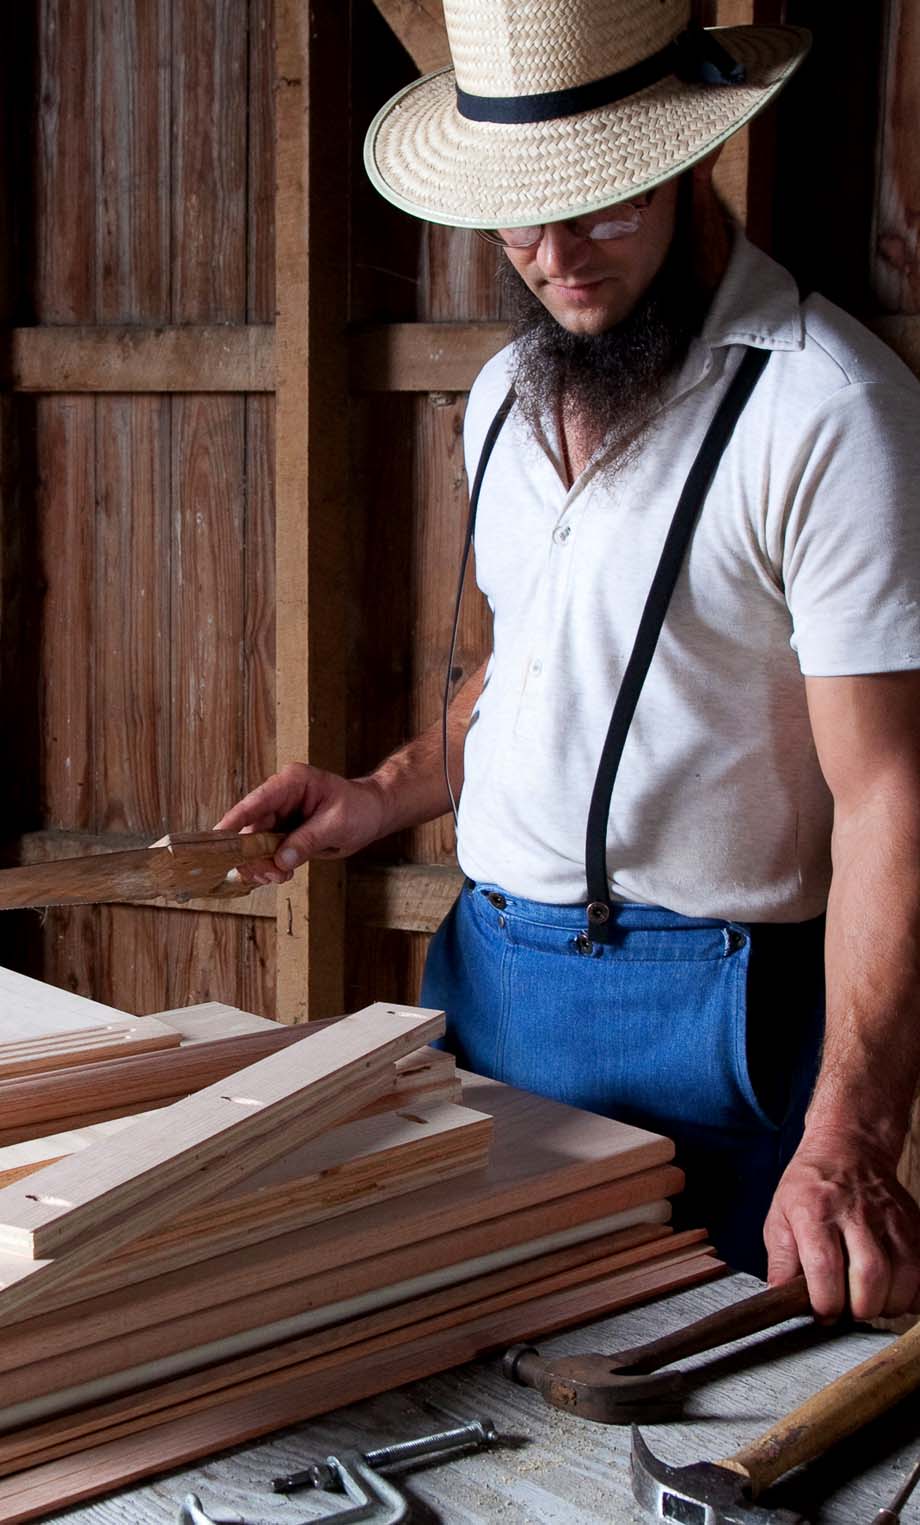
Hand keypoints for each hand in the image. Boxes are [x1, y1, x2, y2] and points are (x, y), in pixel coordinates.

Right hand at [215, 763, 386, 883]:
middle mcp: (280, 796)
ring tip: (278, 877)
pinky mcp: (284, 831)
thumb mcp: (336, 824)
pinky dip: (271, 865)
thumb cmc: (360, 809)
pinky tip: (280, 874)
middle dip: (254, 855)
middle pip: (251, 827)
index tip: (217, 838)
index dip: (235, 821)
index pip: (256, 802)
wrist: (373, 813)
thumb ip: (307, 841)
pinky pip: (268, 850)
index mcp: (291, 782)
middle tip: (266, 875)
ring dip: (262, 864)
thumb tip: (280, 860)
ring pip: (256, 843)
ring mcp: (280, 814)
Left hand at [764, 1130, 919, 1319]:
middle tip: (848, 1309)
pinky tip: (894, 1291)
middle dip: (860, 1308)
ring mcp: (890, 1218)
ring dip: (887, 1304)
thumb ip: (780, 1259)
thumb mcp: (780, 1214)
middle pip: (870, 1275)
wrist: (849, 1149)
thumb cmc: (811, 1187)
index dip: (825, 1302)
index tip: (822, 1313)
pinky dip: (913, 1293)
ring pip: (903, 1276)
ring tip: (869, 1301)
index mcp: (815, 1211)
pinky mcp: (914, 1224)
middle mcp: (855, 1213)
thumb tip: (781, 1298)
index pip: (824, 1266)